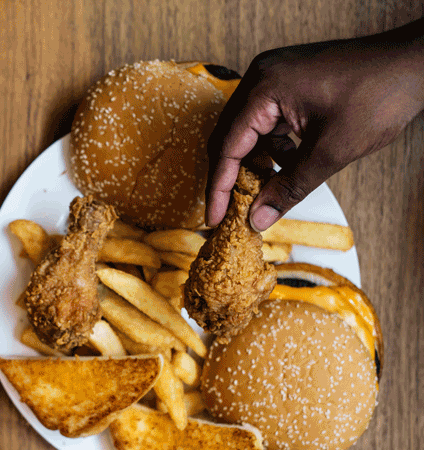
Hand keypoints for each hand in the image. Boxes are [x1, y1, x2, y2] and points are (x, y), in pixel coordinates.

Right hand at [206, 18, 423, 229]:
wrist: (417, 63)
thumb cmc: (380, 95)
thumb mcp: (330, 152)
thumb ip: (289, 187)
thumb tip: (258, 218)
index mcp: (264, 87)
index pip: (227, 145)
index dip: (219, 186)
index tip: (214, 216)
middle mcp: (262, 77)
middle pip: (231, 137)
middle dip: (233, 176)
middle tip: (229, 211)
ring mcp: (274, 77)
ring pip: (250, 131)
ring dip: (258, 162)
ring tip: (269, 189)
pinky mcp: (288, 83)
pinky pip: (268, 121)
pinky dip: (276, 147)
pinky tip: (292, 163)